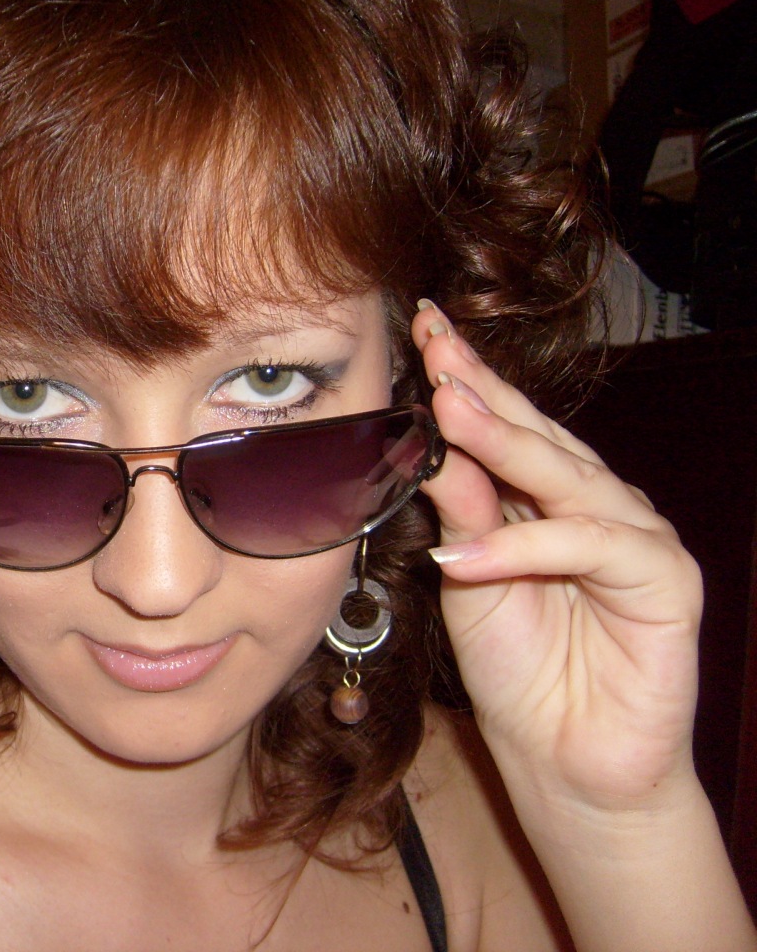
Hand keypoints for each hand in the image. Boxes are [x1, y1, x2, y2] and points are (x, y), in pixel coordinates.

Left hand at [411, 300, 702, 816]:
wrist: (563, 759)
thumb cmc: (516, 668)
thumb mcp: (468, 579)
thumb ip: (461, 512)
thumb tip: (432, 439)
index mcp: (546, 497)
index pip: (503, 425)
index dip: (464, 376)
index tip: (419, 326)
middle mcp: (594, 503)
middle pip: (536, 435)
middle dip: (482, 388)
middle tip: (434, 344)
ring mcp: (634, 535)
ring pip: (567, 477)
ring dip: (503, 444)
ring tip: (446, 413)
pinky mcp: (665, 580)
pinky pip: (591, 547)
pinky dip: (526, 548)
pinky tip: (466, 556)